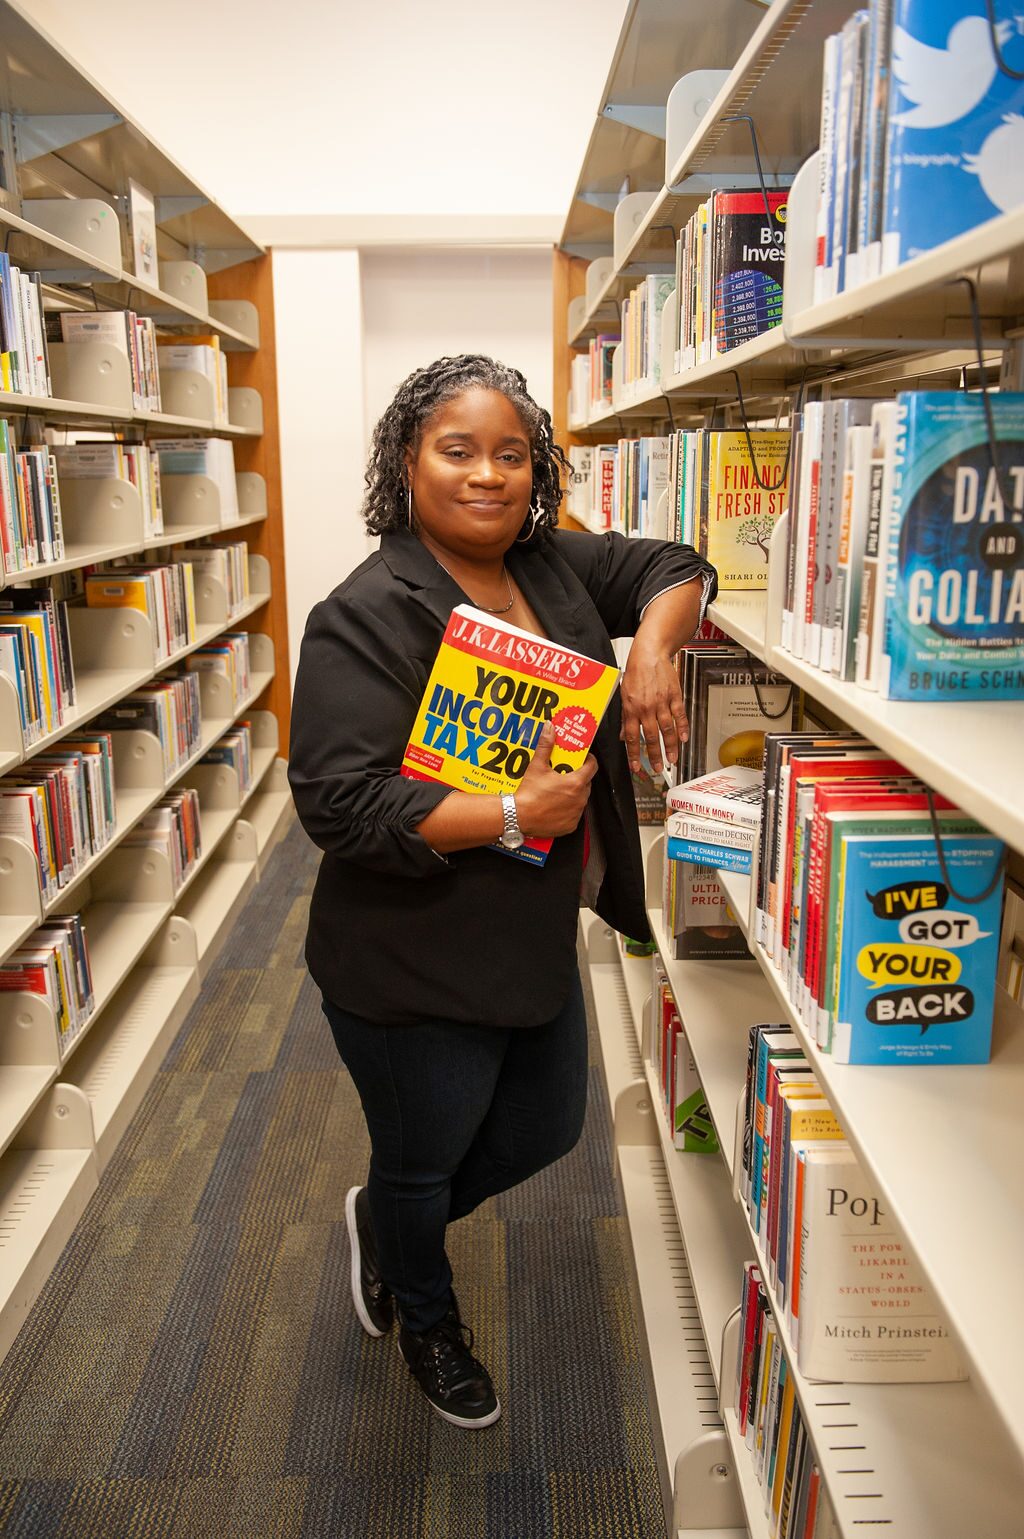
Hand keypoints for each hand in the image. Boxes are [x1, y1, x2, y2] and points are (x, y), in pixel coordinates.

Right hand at [515, 722, 597, 836]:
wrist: (518, 817)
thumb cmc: (529, 794)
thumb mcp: (537, 766)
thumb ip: (546, 745)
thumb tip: (550, 729)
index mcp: (575, 783)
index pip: (592, 767)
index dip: (588, 760)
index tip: (582, 757)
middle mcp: (580, 799)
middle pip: (586, 783)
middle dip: (578, 777)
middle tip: (565, 773)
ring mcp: (576, 813)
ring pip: (581, 799)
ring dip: (574, 793)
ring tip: (558, 789)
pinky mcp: (570, 825)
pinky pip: (574, 814)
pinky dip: (568, 809)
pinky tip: (556, 805)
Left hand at [620, 639, 687, 775]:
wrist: (649, 653)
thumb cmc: (636, 672)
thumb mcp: (623, 694)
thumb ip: (625, 717)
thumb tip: (623, 736)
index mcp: (631, 708)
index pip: (631, 737)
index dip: (634, 754)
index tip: (636, 767)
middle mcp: (646, 708)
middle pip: (650, 737)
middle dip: (654, 756)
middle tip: (657, 768)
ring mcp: (661, 702)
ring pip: (666, 729)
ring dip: (670, 747)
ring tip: (672, 760)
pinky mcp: (674, 696)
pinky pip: (680, 715)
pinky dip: (683, 728)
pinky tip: (684, 739)